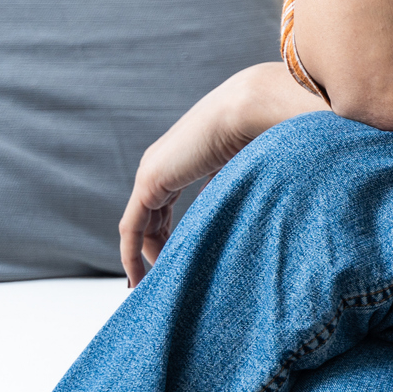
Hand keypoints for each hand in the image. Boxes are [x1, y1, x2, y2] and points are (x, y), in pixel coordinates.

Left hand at [118, 63, 324, 286]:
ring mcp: (153, 171)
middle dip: (155, 248)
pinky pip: (132, 226)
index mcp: (183, 159)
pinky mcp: (150, 181)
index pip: (165, 205)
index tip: (176, 258)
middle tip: (165, 278)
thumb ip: (234, 189)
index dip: (168, 233)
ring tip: (154, 284)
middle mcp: (163, 164)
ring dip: (144, 254)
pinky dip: (131, 252)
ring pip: (139, 224)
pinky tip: (138, 276)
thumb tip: (245, 212)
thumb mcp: (244, 169)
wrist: (251, 107)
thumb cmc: (260, 129)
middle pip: (150, 217)